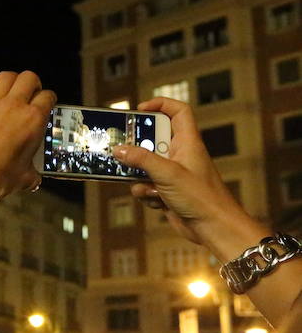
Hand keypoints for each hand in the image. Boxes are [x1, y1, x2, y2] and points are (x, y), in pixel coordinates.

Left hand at [0, 71, 56, 202]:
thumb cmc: (1, 179)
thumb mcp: (26, 178)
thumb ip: (32, 174)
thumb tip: (34, 180)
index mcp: (32, 120)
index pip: (47, 97)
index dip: (48, 99)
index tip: (46, 105)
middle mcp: (12, 107)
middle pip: (27, 78)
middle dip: (31, 82)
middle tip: (30, 93)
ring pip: (2, 78)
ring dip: (7, 80)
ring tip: (7, 89)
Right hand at [112, 97, 267, 261]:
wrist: (213, 227)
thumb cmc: (200, 196)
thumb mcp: (167, 174)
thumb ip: (141, 160)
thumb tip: (119, 150)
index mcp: (188, 142)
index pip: (178, 111)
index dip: (160, 105)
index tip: (139, 110)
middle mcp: (180, 155)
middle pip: (153, 140)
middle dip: (138, 149)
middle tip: (125, 152)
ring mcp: (173, 174)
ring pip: (145, 166)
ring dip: (140, 177)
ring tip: (148, 187)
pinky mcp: (167, 191)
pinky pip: (146, 185)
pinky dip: (147, 194)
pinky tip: (157, 202)